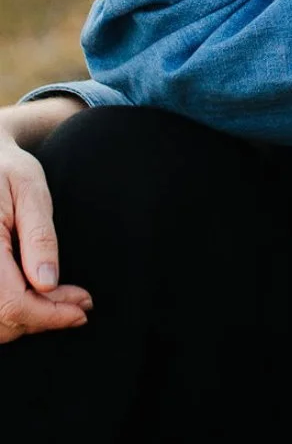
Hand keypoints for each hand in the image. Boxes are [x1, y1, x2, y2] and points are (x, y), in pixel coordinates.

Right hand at [0, 132, 91, 342]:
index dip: (48, 314)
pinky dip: (15, 312)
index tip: (84, 307)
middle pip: (1, 320)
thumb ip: (38, 237)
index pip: (10, 303)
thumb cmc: (9, 170)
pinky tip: (42, 297)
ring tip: (66, 301)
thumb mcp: (31, 191)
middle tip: (81, 303)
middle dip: (44, 317)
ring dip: (30, 319)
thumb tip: (46, 286)